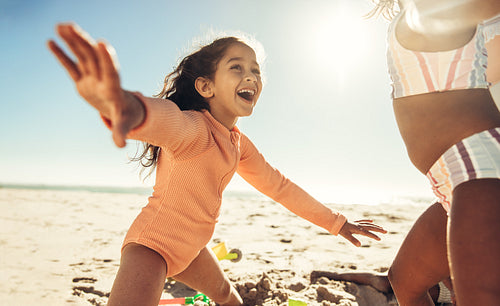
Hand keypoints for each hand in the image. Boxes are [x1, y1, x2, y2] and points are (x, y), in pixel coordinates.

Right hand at [47, 23, 143, 146]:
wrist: (124, 109)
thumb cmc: (127, 116)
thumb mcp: (124, 124)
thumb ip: (121, 132)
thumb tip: (120, 145)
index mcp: (113, 87)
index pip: (111, 72)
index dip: (107, 59)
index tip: (102, 44)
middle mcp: (102, 78)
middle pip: (93, 58)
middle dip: (83, 42)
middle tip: (71, 27)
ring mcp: (92, 77)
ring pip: (81, 56)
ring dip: (72, 41)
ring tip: (61, 26)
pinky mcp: (83, 80)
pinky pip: (71, 65)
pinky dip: (62, 55)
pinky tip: (52, 41)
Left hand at [339, 219, 386, 246]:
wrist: (336, 222)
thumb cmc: (342, 229)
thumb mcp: (347, 236)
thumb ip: (353, 240)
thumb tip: (359, 245)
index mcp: (358, 229)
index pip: (368, 233)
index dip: (374, 236)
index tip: (380, 239)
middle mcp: (359, 226)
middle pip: (371, 227)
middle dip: (378, 230)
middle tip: (386, 231)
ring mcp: (358, 224)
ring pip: (368, 224)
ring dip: (375, 226)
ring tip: (382, 228)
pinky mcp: (355, 222)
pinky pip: (363, 221)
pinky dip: (367, 221)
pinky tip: (371, 221)